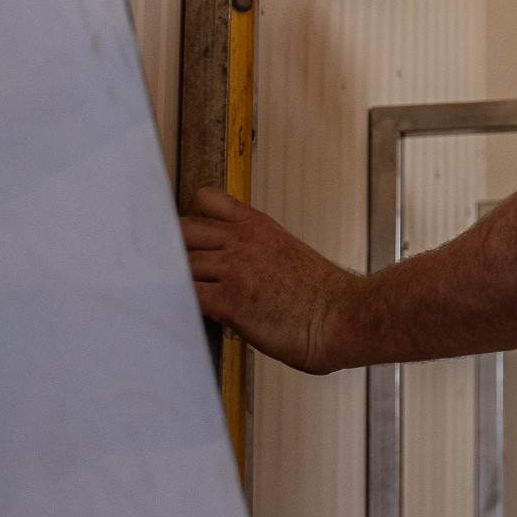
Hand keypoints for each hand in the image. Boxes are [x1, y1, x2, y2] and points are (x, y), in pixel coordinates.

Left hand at [181, 187, 360, 374]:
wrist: (344, 317)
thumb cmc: (323, 296)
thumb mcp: (287, 254)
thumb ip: (255, 252)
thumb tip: (231, 270)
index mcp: (258, 226)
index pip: (206, 200)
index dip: (192, 220)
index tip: (188, 241)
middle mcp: (242, 241)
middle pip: (181, 230)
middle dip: (172, 251)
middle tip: (173, 273)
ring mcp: (234, 268)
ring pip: (177, 264)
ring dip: (171, 281)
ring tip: (172, 297)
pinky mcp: (229, 300)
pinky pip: (184, 295)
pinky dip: (176, 304)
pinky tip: (183, 314)